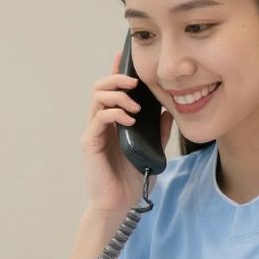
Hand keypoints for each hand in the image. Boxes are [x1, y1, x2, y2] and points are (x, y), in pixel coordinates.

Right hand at [81, 50, 173, 214]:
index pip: (112, 90)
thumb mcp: (152, 151)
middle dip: (117, 78)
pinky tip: (129, 119)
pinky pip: (99, 118)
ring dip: (118, 95)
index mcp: (114, 122)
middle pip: (101, 87)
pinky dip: (114, 113)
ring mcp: (94, 131)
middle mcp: (101, 123)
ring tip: (135, 104)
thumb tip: (168, 111)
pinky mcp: (90, 143)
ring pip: (98, 98)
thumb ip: (159, 131)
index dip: (117, 71)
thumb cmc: (132, 179)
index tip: (124, 55)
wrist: (120, 203)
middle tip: (135, 81)